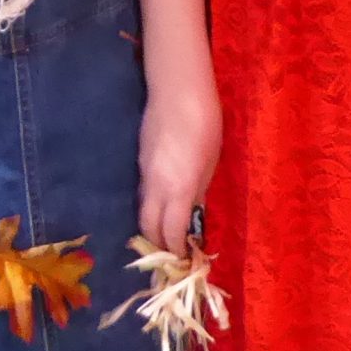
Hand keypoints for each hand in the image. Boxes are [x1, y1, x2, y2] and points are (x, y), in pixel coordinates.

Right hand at [137, 78, 220, 256]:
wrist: (178, 91)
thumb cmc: (205, 125)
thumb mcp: (210, 163)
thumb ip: (198, 191)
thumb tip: (193, 212)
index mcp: (178, 189)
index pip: (170, 232)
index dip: (176, 249)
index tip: (183, 259)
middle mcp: (156, 187)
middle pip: (148, 226)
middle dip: (158, 244)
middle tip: (172, 252)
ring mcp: (144, 173)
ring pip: (143, 209)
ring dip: (153, 225)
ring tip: (167, 232)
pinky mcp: (140, 161)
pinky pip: (144, 192)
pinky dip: (152, 205)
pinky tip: (163, 203)